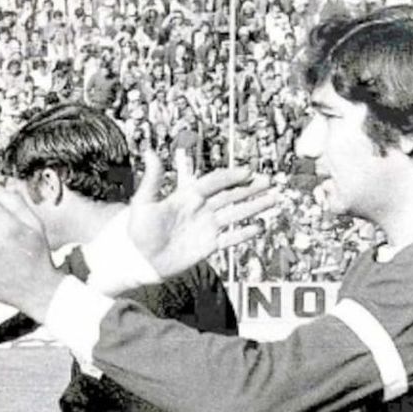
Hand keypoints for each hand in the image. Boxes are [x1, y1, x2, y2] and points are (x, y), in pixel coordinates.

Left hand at [128, 150, 278, 278]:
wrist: (139, 259)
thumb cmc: (138, 230)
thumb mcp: (143, 202)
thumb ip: (152, 179)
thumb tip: (150, 152)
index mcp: (187, 196)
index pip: (213, 182)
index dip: (230, 177)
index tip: (247, 172)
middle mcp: (201, 209)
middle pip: (230, 196)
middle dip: (250, 189)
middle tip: (269, 182)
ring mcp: (206, 227)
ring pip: (235, 214)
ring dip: (254, 207)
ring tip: (273, 200)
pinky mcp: (208, 246)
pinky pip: (230, 238)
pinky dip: (244, 233)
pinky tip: (259, 227)